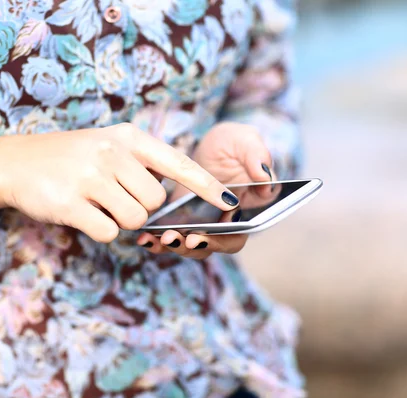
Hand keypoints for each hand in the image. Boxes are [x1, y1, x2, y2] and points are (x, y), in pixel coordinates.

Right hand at [0, 123, 239, 242]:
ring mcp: (90, 178)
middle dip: (142, 210)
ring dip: (120, 221)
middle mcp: (111, 154)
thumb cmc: (68, 157)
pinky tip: (82, 214)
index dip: (205, 185)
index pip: (177, 162)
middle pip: (156, 202)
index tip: (230, 201)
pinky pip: (107, 232)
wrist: (14, 162)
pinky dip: (100, 231)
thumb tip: (168, 200)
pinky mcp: (71, 204)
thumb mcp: (106, 145)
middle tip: (116, 200)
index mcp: (126, 138)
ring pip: (134, 220)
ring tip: (97, 204)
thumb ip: (139, 165)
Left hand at [137, 123, 274, 257]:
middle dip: (190, 247)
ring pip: (187, 246)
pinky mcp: (179, 221)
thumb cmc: (233, 143)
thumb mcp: (246, 141)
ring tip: (153, 238)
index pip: (236, 236)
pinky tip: (142, 237)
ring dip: (171, 246)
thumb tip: (265, 178)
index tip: (201, 238)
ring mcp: (201, 225)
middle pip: (209, 247)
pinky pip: (169, 237)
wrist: (208, 144)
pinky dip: (155, 241)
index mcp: (246, 211)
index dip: (220, 241)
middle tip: (173, 239)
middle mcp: (223, 224)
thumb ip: (257, 155)